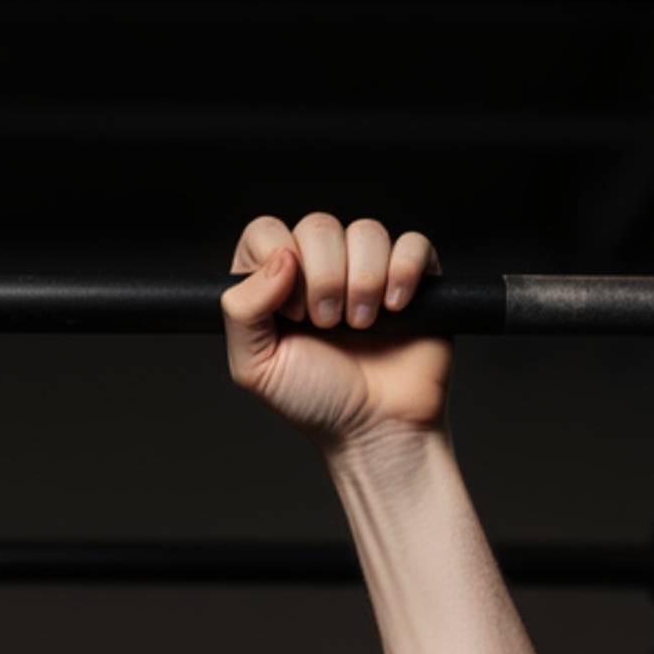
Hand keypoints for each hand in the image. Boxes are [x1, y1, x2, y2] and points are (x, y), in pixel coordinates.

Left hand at [221, 214, 448, 453]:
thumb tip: (279, 256)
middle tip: (328, 325)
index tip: (291, 314)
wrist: (374, 428)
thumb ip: (242, 310)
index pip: (266, 233)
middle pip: (318, 225)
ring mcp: (367, 269)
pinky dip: (403, 272)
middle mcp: (320, 269)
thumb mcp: (256, 367)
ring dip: (363, 281)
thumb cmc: (316, 402)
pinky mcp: (412, 275)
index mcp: (277, 285)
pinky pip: (412, 243)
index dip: (277, 264)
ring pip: (366, 231)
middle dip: (323, 279)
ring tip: (362, 324)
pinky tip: (394, 309)